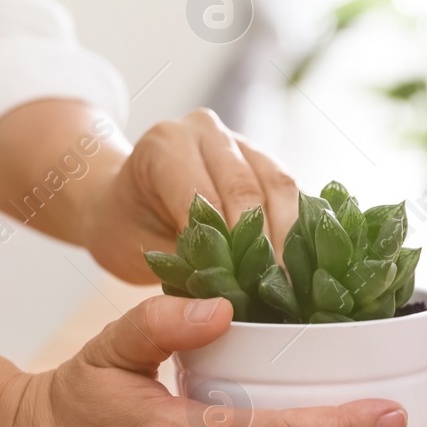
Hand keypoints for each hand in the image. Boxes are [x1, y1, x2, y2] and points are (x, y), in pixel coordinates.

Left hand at [81, 109, 300, 281]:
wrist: (123, 202)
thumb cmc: (127, 227)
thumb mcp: (140, 249)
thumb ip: (184, 262)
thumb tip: (227, 296)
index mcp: (165, 144)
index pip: (207, 196)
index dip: (229, 243)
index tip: (245, 285)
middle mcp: (203, 129)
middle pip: (248, 187)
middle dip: (266, 243)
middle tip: (277, 288)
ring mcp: (236, 139)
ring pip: (278, 183)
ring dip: (290, 234)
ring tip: (294, 278)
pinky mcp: (261, 156)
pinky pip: (288, 188)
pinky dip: (298, 223)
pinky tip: (303, 256)